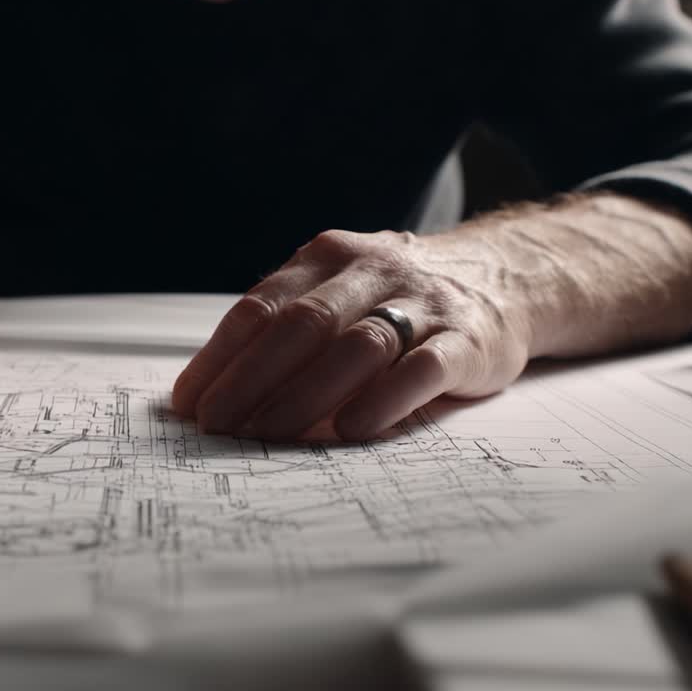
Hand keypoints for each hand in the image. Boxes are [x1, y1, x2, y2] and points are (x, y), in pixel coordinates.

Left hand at [172, 229, 532, 440]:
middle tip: (217, 424)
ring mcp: (422, 303)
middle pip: (302, 325)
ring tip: (268, 432)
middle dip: (252, 379)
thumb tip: (210, 390)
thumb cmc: (394, 300)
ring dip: (306, 393)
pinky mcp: (468, 339)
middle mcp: (372, 271)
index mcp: (326, 258)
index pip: (261, 308)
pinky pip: (422, 368)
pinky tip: (351, 428)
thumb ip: (284, 329)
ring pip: (357, 345)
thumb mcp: (337, 292)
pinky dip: (384, 399)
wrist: (502, 277)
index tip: (188, 402)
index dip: (220, 357)